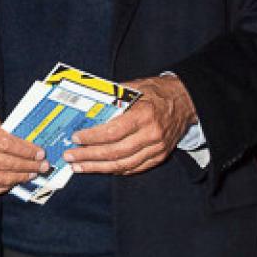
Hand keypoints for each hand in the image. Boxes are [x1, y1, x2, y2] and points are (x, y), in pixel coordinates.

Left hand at [64, 75, 196, 175]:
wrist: (186, 100)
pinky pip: (134, 168)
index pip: (113, 132)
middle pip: (115, 152)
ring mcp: (157, 148)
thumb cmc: (158, 92)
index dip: (92, 138)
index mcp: (144, 115)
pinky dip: (115, 170)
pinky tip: (100, 168)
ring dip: (98, 168)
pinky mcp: (159, 156)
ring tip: (80, 167)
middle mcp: (151, 134)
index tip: (76, 138)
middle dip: (89, 157)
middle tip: (70, 157)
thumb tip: (88, 105)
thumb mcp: (136, 87)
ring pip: (123, 165)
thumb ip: (113, 97)